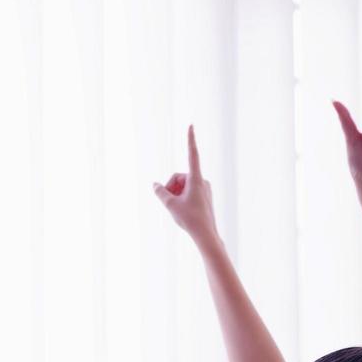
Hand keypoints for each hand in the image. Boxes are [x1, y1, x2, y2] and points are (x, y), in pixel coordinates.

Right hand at [153, 126, 219, 247]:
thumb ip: (160, 192)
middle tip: (168, 203)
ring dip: (175, 195)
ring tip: (176, 209)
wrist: (206, 235)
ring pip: (182, 186)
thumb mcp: (170, 205)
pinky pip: (188, 193)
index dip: (190, 139)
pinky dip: (181, 199)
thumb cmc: (190, 219)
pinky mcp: (204, 197)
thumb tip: (155, 185)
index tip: (191, 125)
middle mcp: (202, 181)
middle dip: (170, 188)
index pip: (192, 154)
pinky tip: (182, 212)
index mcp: (196, 179)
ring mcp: (204, 189)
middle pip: (179, 177)